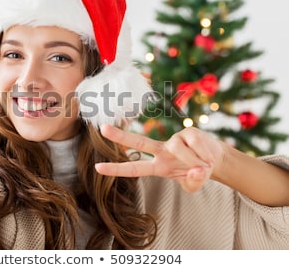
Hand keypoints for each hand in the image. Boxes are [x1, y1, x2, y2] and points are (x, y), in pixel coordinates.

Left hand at [95, 124, 224, 192]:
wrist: (215, 160)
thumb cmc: (198, 173)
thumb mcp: (194, 184)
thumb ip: (194, 182)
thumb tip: (197, 171)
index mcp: (158, 167)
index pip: (134, 168)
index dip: (116, 169)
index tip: (97, 168)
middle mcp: (161, 151)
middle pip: (138, 142)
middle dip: (121, 136)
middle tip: (102, 128)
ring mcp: (174, 140)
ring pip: (178, 148)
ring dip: (194, 161)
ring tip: (204, 166)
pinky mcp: (187, 131)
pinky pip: (195, 143)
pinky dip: (204, 155)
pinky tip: (208, 157)